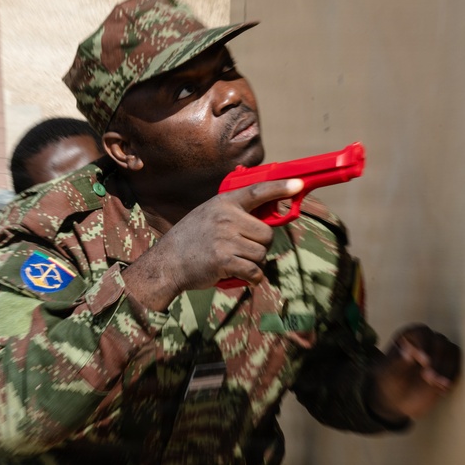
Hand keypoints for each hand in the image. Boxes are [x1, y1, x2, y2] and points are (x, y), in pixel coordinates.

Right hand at [123, 179, 303, 309]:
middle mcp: (226, 217)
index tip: (298, 185)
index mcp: (224, 203)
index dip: (280, 188)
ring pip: (262, 254)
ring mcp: (225, 238)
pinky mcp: (225, 260)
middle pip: (267, 234)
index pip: (257, 191)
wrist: (167, 263)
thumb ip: (234, 213)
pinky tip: (238, 275)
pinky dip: (251, 278)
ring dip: (253, 263)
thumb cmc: (191, 240)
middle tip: (241, 250)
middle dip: (259, 245)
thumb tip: (268, 215)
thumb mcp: (209, 214)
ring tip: (234, 262)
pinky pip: (255, 271)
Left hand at [367, 324, 460, 422]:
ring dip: (446, 368)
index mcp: (408, 337)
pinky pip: (457, 365)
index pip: (422, 332)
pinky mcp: (448, 366)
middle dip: (436, 359)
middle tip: (428, 377)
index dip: (424, 344)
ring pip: (452, 352)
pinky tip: (443, 389)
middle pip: (440, 341)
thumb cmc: (389, 383)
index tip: (424, 361)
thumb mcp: (388, 374)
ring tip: (436, 384)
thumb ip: (398, 363)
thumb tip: (409, 352)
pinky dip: (452, 376)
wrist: (397, 401)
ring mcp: (439, 353)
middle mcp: (426, 341)